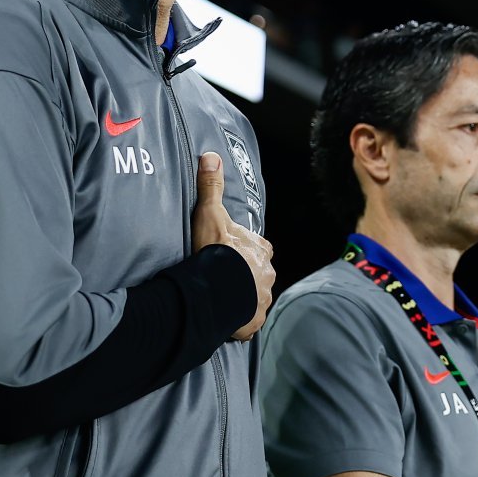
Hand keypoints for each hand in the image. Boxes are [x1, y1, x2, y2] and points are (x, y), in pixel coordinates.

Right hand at [192, 152, 273, 339]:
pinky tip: (226, 320)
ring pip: (255, 297)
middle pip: (258, 273)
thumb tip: (210, 155)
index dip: (246, 251)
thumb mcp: (211, 214)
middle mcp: (267, 274)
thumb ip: (210, 186)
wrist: (217, 289)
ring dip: (242, 299)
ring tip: (222, 300)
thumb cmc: (216, 251)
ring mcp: (262, 299)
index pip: (259, 248)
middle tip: (223, 279)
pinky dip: (240, 321)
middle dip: (245, 277)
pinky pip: (249, 321)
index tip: (232, 253)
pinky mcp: (254, 321)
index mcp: (260, 250)